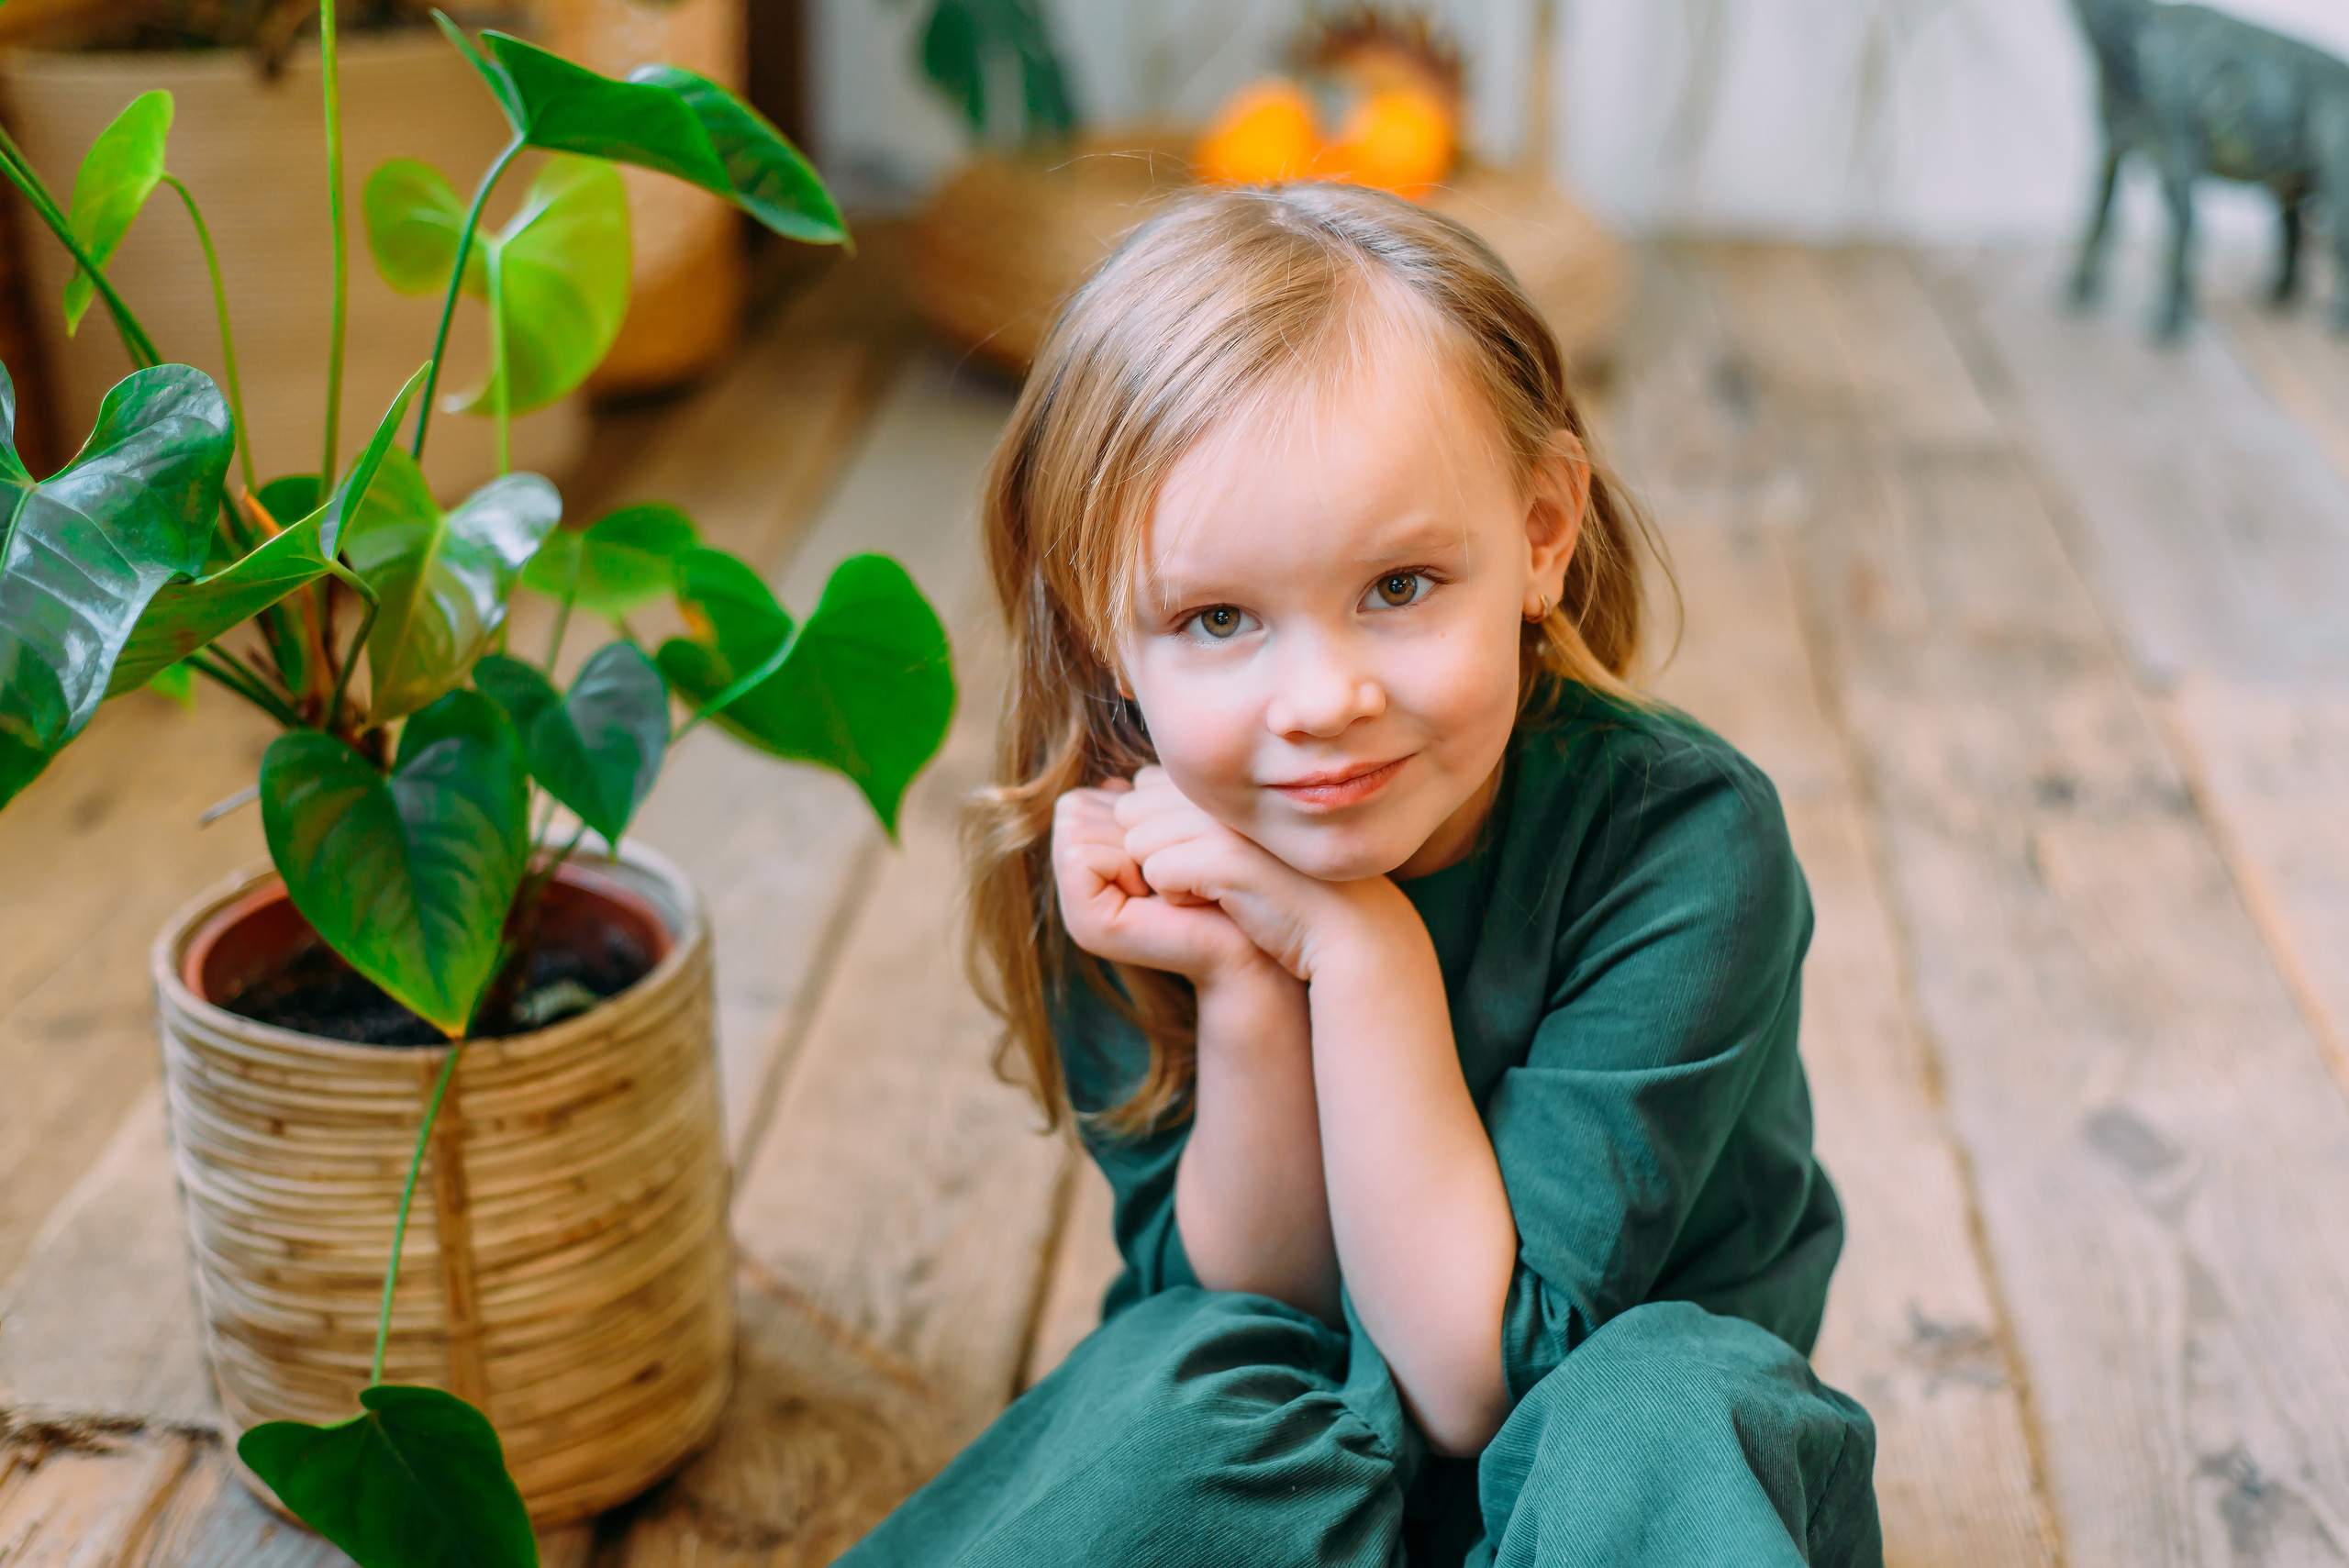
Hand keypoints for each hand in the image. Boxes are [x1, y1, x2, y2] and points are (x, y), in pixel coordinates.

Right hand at [1051, 781, 1269, 983]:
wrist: (1245, 937)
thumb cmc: (1216, 877)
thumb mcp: (1167, 831)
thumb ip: (1135, 808)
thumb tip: (1113, 784)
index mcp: (1086, 866)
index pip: (1075, 802)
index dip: (1123, 809)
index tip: (1161, 848)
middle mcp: (1073, 891)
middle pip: (1071, 810)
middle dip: (1124, 823)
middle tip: (1161, 865)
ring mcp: (1076, 912)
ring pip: (1074, 828)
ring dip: (1129, 842)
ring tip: (1159, 879)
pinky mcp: (1088, 925)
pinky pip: (1080, 857)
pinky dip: (1123, 862)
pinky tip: (1153, 891)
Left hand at [1112, 767, 1351, 980]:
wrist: (1346, 925)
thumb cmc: (1281, 885)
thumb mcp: (1234, 835)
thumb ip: (1186, 809)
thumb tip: (1120, 792)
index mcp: (1224, 773)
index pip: (1142, 792)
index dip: (1162, 835)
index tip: (1209, 857)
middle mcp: (1223, 783)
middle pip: (1132, 814)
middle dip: (1156, 852)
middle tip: (1211, 875)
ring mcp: (1224, 815)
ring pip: (1138, 843)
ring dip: (1167, 877)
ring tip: (1220, 888)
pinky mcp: (1224, 853)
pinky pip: (1157, 873)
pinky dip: (1179, 897)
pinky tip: (1223, 902)